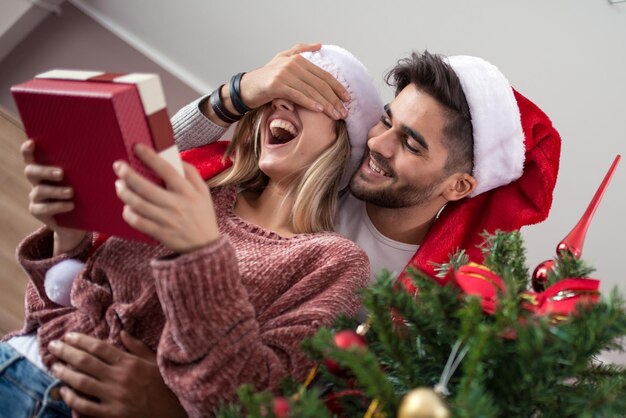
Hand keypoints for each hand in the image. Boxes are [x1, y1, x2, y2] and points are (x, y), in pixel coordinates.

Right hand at [21, 139, 85, 254]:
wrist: (80, 221)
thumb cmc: (83, 194)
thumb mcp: (83, 181)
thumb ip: (84, 169)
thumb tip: (106, 156)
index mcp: (45, 169)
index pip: (31, 157)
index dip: (28, 149)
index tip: (32, 143)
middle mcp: (37, 181)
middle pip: (30, 171)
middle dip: (45, 171)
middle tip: (61, 173)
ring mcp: (36, 197)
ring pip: (38, 191)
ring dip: (55, 191)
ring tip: (71, 192)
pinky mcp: (38, 212)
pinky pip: (43, 208)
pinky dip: (58, 206)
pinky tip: (70, 205)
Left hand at [48, 331, 186, 417]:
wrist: (174, 412)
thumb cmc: (165, 385)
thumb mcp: (155, 361)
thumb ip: (137, 347)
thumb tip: (122, 332)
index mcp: (130, 362)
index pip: (99, 348)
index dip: (81, 340)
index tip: (68, 336)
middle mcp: (119, 377)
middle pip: (86, 362)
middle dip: (66, 352)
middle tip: (53, 346)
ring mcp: (114, 396)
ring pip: (82, 382)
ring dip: (65, 373)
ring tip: (54, 366)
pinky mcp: (112, 413)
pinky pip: (86, 406)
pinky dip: (73, 399)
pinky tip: (64, 392)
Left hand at [114, 143, 219, 252]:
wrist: (204, 244)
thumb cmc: (202, 214)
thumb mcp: (203, 191)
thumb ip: (191, 173)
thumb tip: (174, 157)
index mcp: (187, 191)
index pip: (166, 170)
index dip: (150, 157)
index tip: (137, 147)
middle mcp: (176, 204)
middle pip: (146, 188)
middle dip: (128, 175)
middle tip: (118, 166)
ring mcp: (166, 220)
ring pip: (138, 204)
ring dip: (124, 193)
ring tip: (119, 185)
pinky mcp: (159, 233)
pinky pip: (137, 222)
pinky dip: (128, 213)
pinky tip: (126, 206)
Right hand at [240, 43, 350, 119]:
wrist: (246, 88)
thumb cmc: (266, 77)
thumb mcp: (282, 59)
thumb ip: (300, 50)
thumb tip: (319, 45)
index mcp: (298, 59)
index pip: (323, 75)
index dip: (337, 87)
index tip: (347, 99)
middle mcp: (293, 64)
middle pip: (320, 84)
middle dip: (334, 99)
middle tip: (344, 112)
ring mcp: (285, 74)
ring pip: (311, 91)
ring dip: (326, 104)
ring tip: (336, 115)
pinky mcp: (277, 85)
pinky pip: (298, 95)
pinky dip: (311, 103)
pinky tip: (320, 110)